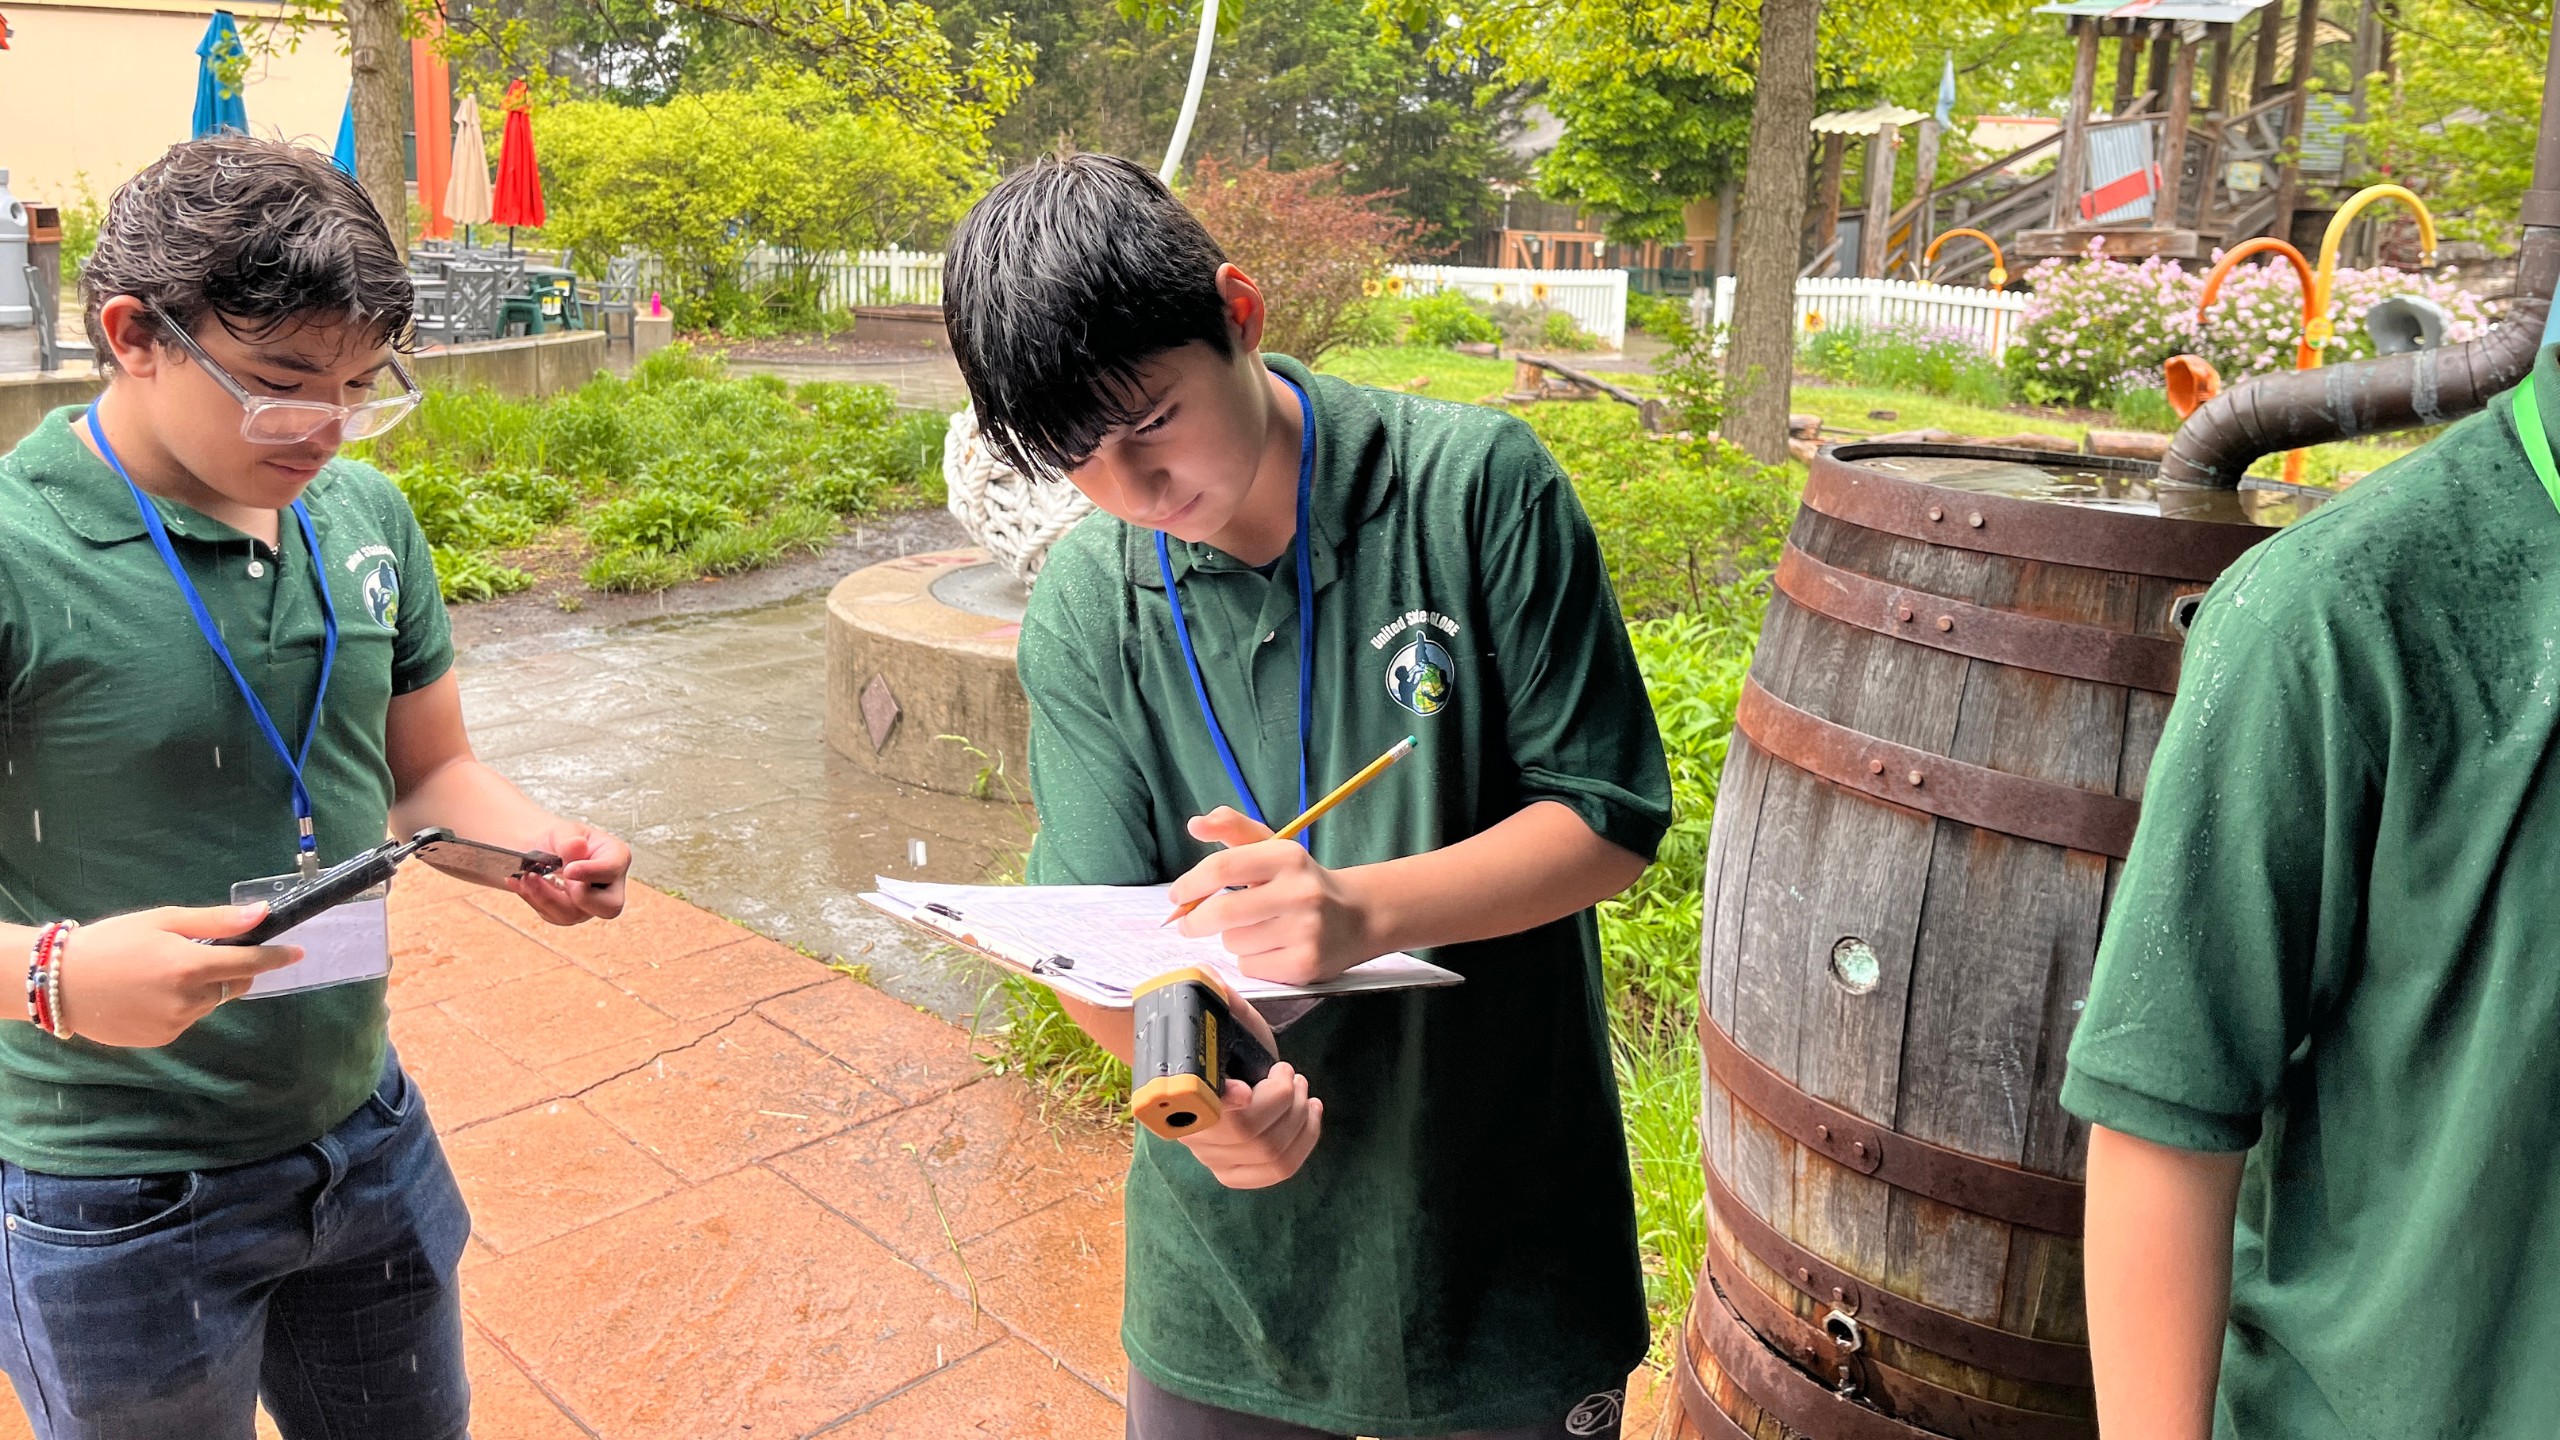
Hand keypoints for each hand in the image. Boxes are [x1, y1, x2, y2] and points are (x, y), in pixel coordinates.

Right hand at [55, 905, 305, 1047]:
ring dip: (202, 989)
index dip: (276, 958)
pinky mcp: (161, 1039)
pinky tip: (149, 994)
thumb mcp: (162, 920)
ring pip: (209, 1003)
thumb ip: (215, 921)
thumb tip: (261, 915)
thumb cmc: (111, 941)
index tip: (298, 953)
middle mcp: (188, 1000)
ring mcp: (175, 1023)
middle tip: (199, 954)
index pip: (249, 964)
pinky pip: (186, 1018)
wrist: (59, 982)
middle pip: (232, 985)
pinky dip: (180, 1005)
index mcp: (190, 966)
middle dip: (231, 971)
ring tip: (160, 973)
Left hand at [508, 823, 629, 925]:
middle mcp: (608, 887)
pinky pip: (552, 916)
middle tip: (555, 879)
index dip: (592, 873)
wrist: (545, 851)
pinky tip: (518, 882)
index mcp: (616, 859)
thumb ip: (570, 839)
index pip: (612, 871)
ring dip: (545, 897)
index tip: (569, 870)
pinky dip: (532, 899)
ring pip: (573, 915)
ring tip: (526, 877)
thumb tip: (577, 846)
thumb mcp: (565, 831)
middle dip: (579, 898)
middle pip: (608, 907)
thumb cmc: (562, 839)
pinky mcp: (569, 914)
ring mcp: (590, 905)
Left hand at [1169, 808, 1375, 985]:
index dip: (1191, 884)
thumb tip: (1195, 824)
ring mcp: (1305, 931)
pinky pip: (1250, 967)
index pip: (1223, 867)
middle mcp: (1300, 892)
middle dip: (1195, 921)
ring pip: (1234, 942)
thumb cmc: (1302, 882)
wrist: (1359, 917)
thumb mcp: (1274, 848)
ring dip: (1233, 939)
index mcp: (1288, 857)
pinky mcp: (1305, 964)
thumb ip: (1233, 829)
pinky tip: (1272, 950)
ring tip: (1257, 931)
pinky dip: (1251, 961)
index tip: (1177, 896)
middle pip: (1222, 912)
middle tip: (1188, 924)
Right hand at [1173, 972, 1323, 1187]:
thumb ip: (1214, 997)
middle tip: (1292, 1074)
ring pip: (1269, 1155)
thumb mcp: (1218, 1015)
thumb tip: (1206, 973)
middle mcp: (1192, 1133)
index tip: (1243, 1090)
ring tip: (1303, 1089)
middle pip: (1247, 1135)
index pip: (1198, 1110)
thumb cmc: (1214, 1039)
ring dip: (1299, 1120)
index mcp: (1180, 1094)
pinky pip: (1276, 1172)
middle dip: (1282, 1101)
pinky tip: (1312, 1116)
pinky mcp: (1234, 1171)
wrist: (1202, 1069)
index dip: (1225, 1106)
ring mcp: (1213, 1157)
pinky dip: (1304, 1143)